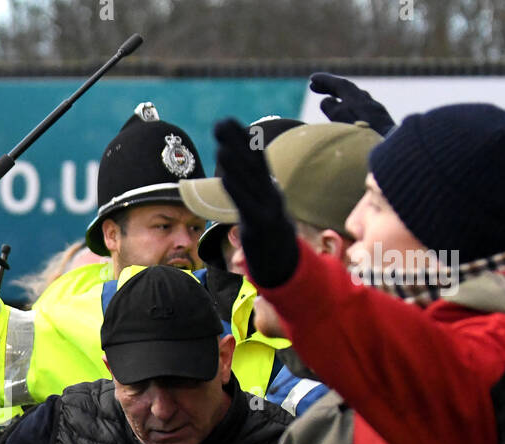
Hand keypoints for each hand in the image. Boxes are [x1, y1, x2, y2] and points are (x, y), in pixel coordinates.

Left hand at [213, 119, 298, 288]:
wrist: (283, 262)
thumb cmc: (267, 231)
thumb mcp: (258, 205)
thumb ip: (246, 187)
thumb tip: (232, 168)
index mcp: (268, 187)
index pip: (254, 157)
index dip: (241, 139)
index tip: (227, 121)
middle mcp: (270, 193)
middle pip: (252, 163)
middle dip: (237, 142)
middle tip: (221, 122)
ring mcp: (267, 208)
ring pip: (251, 182)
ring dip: (236, 163)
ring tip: (221, 146)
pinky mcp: (261, 225)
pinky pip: (247, 204)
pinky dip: (237, 189)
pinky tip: (225, 177)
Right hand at [309, 73, 395, 135]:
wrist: (396, 156)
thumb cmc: (367, 143)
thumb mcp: (345, 124)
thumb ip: (334, 110)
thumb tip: (327, 100)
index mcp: (361, 103)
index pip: (342, 85)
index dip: (326, 80)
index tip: (312, 79)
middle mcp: (372, 105)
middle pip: (350, 90)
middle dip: (331, 87)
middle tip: (314, 87)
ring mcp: (379, 116)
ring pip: (359, 100)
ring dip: (342, 97)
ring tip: (330, 100)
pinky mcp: (384, 128)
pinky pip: (364, 111)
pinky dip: (351, 108)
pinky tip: (349, 117)